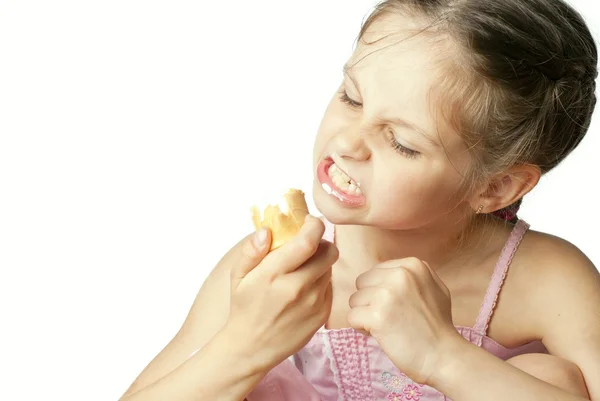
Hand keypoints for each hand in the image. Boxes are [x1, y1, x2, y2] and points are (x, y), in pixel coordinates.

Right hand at [223, 215, 337, 371]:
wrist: (252, 348)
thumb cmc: (244, 307)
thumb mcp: (237, 277)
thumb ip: (250, 251)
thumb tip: (266, 231)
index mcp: (274, 274)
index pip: (308, 241)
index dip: (314, 225)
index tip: (308, 222)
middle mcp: (298, 288)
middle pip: (328, 251)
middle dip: (320, 242)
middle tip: (307, 245)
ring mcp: (313, 302)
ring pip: (330, 268)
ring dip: (320, 262)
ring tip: (302, 268)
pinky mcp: (322, 314)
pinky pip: (329, 286)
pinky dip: (321, 281)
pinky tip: (304, 287)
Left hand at [347, 257, 461, 384]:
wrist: (443, 356)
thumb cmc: (438, 326)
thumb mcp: (434, 287)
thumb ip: (411, 275)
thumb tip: (385, 271)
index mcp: (412, 265)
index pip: (375, 272)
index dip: (380, 291)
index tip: (397, 306)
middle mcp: (400, 275)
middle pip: (362, 283)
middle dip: (370, 301)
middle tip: (389, 317)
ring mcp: (387, 294)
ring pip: (354, 300)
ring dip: (365, 315)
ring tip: (386, 326)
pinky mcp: (377, 315)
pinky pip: (352, 317)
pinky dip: (361, 328)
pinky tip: (380, 334)